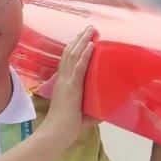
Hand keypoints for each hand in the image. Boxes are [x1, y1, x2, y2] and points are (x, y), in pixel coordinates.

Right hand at [39, 26, 96, 150]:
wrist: (56, 133)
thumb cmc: (67, 127)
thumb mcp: (82, 115)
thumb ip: (91, 111)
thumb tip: (104, 112)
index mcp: (63, 84)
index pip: (67, 61)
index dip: (73, 48)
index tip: (81, 38)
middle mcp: (63, 79)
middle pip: (70, 53)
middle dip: (79, 39)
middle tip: (88, 28)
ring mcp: (67, 82)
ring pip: (74, 56)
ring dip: (83, 41)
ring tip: (91, 30)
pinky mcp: (72, 87)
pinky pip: (79, 67)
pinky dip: (85, 54)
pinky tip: (91, 45)